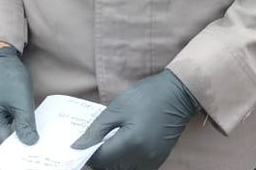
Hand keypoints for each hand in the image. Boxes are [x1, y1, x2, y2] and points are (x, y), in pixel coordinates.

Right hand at [0, 46, 37, 153]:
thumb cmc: (9, 77)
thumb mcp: (21, 100)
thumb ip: (25, 124)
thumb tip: (31, 144)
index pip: (3, 148)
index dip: (20, 152)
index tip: (37, 152)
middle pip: (1, 149)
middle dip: (19, 150)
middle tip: (38, 149)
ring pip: (1, 145)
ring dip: (16, 145)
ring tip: (34, 143)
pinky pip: (1, 138)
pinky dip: (13, 139)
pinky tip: (26, 135)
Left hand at [71, 70, 198, 169]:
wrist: (178, 94)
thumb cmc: (147, 95)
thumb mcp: (117, 108)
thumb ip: (96, 130)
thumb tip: (77, 147)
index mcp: (131, 143)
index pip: (100, 160)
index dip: (87, 154)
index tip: (80, 145)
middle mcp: (143, 158)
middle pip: (110, 169)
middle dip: (99, 159)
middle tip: (94, 143)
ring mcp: (152, 162)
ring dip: (111, 162)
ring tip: (107, 145)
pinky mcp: (157, 161)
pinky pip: (135, 169)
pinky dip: (124, 163)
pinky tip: (122, 148)